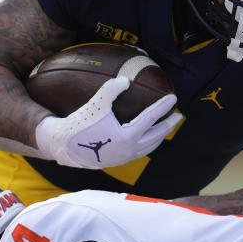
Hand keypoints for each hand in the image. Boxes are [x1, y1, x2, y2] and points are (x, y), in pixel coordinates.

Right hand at [35, 76, 180, 168]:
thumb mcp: (96, 103)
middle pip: (156, 136)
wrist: (64, 145)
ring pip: (149, 147)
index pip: (150, 119)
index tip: (173, 98)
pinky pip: (140, 151)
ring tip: (166, 127)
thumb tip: (126, 80)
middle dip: (168, 125)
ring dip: (159, 136)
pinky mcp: (118, 161)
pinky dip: (148, 143)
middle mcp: (129, 150)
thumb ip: (112, 89)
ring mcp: (124, 157)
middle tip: (178, 115)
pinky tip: (147, 137)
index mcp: (127, 137)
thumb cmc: (80, 123)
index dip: (163, 106)